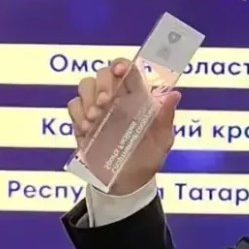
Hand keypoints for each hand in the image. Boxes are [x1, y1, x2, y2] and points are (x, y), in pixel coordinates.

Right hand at [67, 59, 179, 194]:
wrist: (127, 184)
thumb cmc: (148, 158)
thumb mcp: (162, 141)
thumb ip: (165, 118)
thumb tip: (174, 95)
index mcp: (138, 98)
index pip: (128, 71)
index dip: (122, 65)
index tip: (119, 71)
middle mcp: (117, 99)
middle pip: (103, 73)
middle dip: (102, 83)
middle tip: (105, 102)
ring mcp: (98, 109)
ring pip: (85, 85)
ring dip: (88, 97)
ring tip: (95, 117)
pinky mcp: (82, 122)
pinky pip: (73, 105)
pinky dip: (78, 113)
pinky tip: (88, 128)